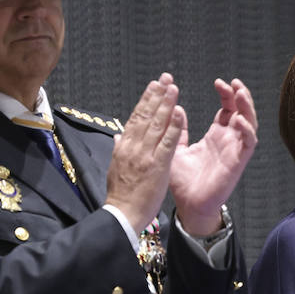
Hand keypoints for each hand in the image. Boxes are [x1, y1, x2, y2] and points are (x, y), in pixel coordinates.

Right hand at [105, 74, 184, 233]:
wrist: (122, 215)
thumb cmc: (121, 196)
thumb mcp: (115, 168)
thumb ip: (119, 150)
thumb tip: (118, 136)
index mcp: (124, 147)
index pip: (136, 118)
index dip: (146, 100)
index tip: (154, 86)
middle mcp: (133, 147)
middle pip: (145, 115)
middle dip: (156, 95)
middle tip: (166, 78)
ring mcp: (144, 155)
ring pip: (156, 124)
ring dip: (166, 104)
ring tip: (173, 87)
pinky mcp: (156, 166)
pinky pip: (167, 143)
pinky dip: (173, 126)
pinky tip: (179, 112)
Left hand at [170, 78, 257, 233]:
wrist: (188, 205)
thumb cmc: (183, 181)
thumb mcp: (176, 149)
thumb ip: (178, 130)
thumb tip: (175, 110)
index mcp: (215, 136)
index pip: (227, 109)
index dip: (226, 94)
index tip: (219, 82)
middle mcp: (228, 141)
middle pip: (242, 112)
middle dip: (240, 96)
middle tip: (234, 83)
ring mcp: (235, 150)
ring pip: (250, 124)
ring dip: (247, 108)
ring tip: (240, 93)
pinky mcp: (238, 162)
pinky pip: (248, 143)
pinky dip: (247, 130)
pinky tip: (239, 120)